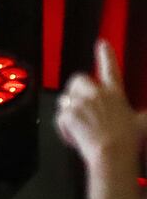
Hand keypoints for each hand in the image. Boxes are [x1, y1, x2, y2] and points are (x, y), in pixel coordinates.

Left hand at [59, 39, 146, 171]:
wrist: (113, 154)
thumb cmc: (128, 142)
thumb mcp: (143, 124)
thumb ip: (146, 116)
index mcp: (115, 95)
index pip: (111, 70)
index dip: (107, 55)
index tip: (102, 44)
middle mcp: (97, 94)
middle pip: (78, 79)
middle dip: (75, 91)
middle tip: (80, 108)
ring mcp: (81, 102)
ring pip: (65, 99)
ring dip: (70, 112)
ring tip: (82, 129)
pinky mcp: (68, 112)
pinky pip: (59, 118)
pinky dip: (65, 129)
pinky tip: (76, 138)